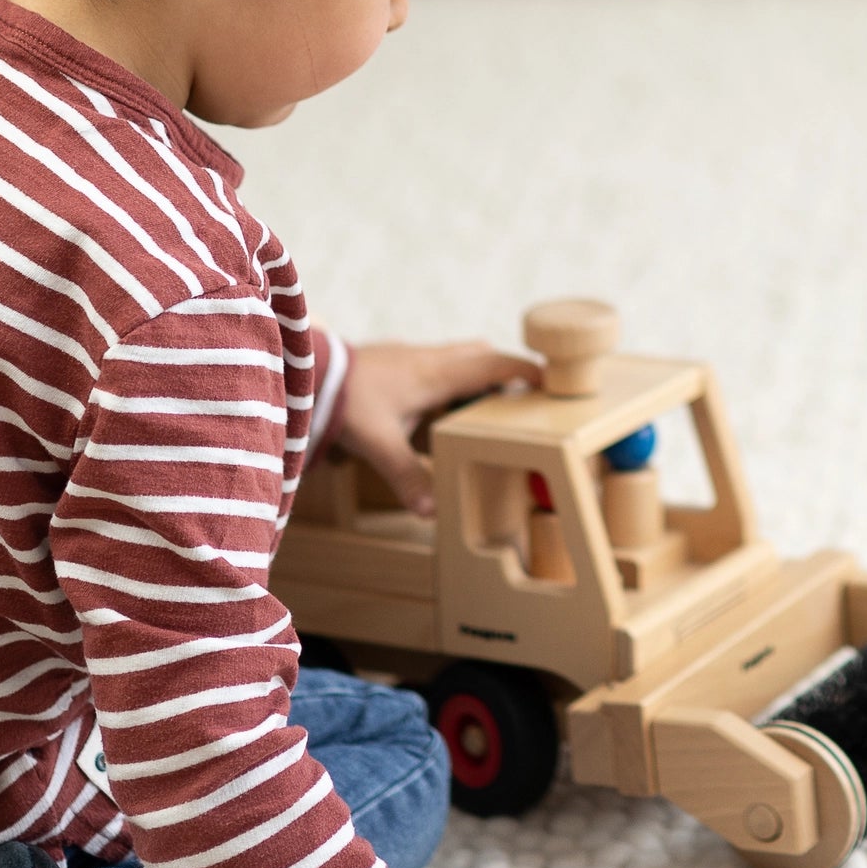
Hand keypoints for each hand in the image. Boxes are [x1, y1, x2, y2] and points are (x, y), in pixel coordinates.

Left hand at [333, 341, 537, 515]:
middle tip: (524, 399)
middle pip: (483, 355)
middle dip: (508, 372)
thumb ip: (407, 475)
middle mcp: (433, 360)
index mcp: (439, 375)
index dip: (527, 372)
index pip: (495, 365)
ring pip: (463, 357)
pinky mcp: (401, 360)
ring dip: (481, 375)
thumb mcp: (379, 442)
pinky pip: (443, 364)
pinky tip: (445, 407)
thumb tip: (430, 512)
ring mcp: (417, 357)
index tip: (554, 381)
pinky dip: (457, 379)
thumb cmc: (348, 401)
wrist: (313, 372)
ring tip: (489, 408)